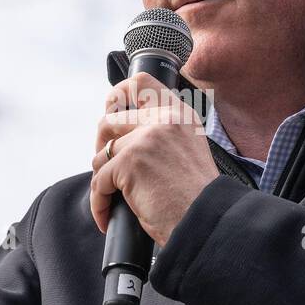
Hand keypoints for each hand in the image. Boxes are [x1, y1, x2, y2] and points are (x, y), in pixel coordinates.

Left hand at [89, 72, 219, 247]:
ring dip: (102, 179)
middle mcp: (163, 120)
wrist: (205, 220)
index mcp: (180, 114)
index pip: (140, 83)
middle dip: (101, 143)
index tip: (111, 111)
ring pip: (101, 154)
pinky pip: (99, 180)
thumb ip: (163, 134)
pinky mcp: (130, 162)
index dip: (118, 94)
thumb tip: (125, 131)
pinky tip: (106, 215)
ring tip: (112, 198)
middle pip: (109, 119)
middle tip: (105, 165)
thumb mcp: (187, 149)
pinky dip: (99, 202)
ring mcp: (145, 139)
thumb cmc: (196, 196)